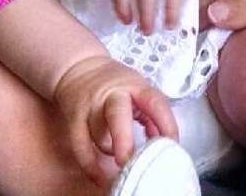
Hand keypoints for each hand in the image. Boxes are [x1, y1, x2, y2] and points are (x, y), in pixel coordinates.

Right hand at [53, 55, 177, 186]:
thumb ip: (151, 114)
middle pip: (117, 114)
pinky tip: (101, 178)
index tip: (172, 144)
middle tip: (132, 161)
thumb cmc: (115, 83)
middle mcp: (111, 95)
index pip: (154, 102)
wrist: (79, 68)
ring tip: (121, 157)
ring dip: (112, 152)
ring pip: (100, 137)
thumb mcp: (138, 90)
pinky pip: (81, 148)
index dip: (166, 123)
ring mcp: (90, 108)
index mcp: (134, 85)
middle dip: (125, 140)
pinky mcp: (73, 121)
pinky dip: (91, 166)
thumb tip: (164, 142)